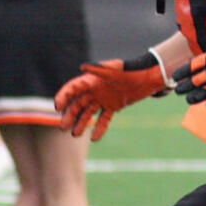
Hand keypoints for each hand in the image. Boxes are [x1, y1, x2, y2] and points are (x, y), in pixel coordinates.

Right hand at [54, 51, 172, 140]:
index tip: (57, 107)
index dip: (64, 96)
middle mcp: (95, 90)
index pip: (73, 88)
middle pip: (77, 103)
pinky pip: (104, 119)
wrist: (148, 77)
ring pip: (88, 112)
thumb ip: (100, 68)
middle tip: (63, 127)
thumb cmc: (131, 69)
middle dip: (70, 115)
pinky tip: (95, 138)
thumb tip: (83, 67)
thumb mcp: (116, 68)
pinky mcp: (114, 106)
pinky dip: (99, 128)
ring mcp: (104, 98)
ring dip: (81, 123)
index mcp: (92, 80)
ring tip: (76, 134)